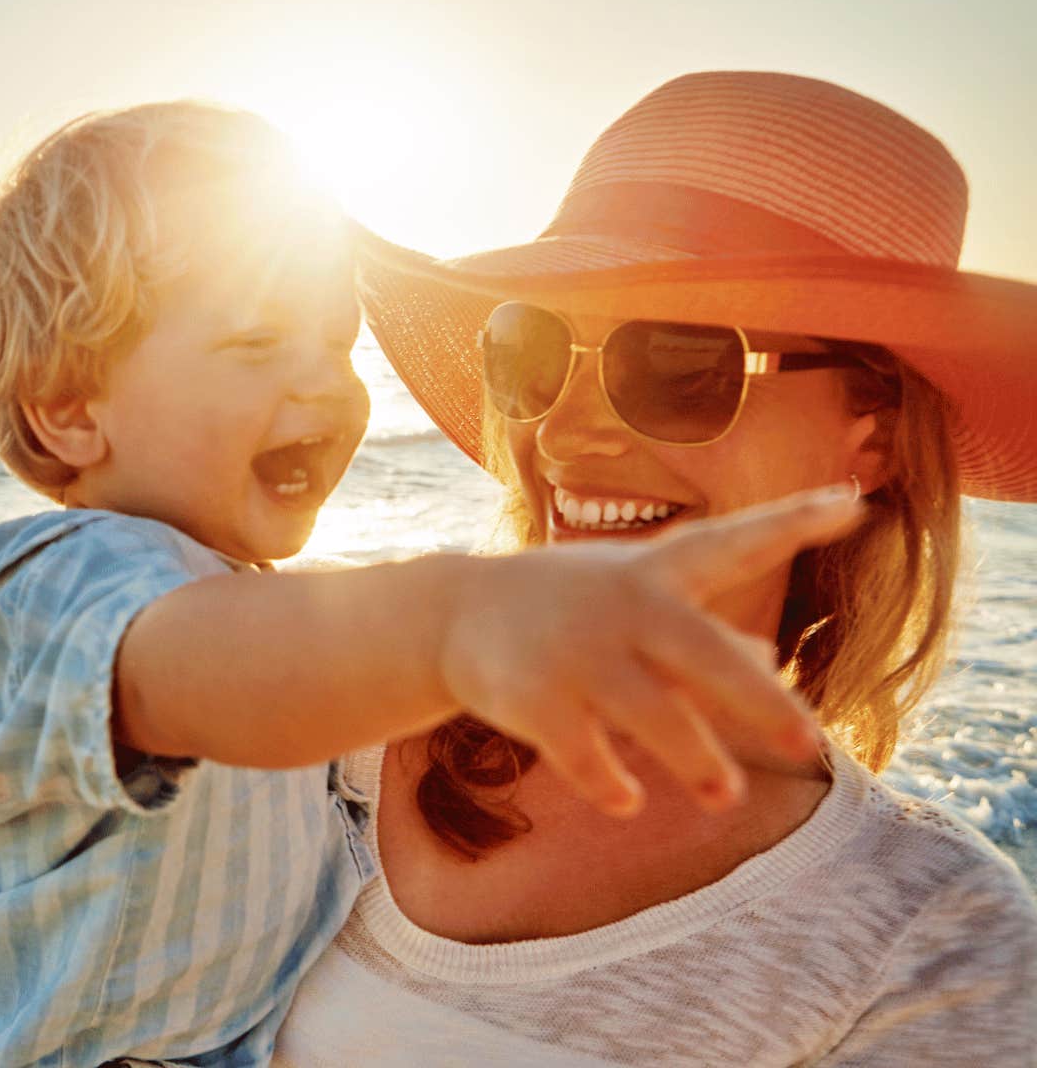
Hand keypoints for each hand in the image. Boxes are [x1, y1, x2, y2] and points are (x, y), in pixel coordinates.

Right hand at [440, 486, 862, 816]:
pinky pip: (580, 748)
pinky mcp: (531, 696)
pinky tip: (628, 800)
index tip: (853, 501)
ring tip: (726, 795)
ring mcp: (574, 652)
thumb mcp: (628, 600)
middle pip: (700, 651)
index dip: (792, 522)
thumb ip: (699, 631)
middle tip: (808, 741)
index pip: (731, 542)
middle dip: (756, 697)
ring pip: (648, 711)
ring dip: (692, 756)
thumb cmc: (560, 603)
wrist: (449, 614)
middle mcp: (620, 607)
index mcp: (654, 574)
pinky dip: (606, 778)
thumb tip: (768, 657)